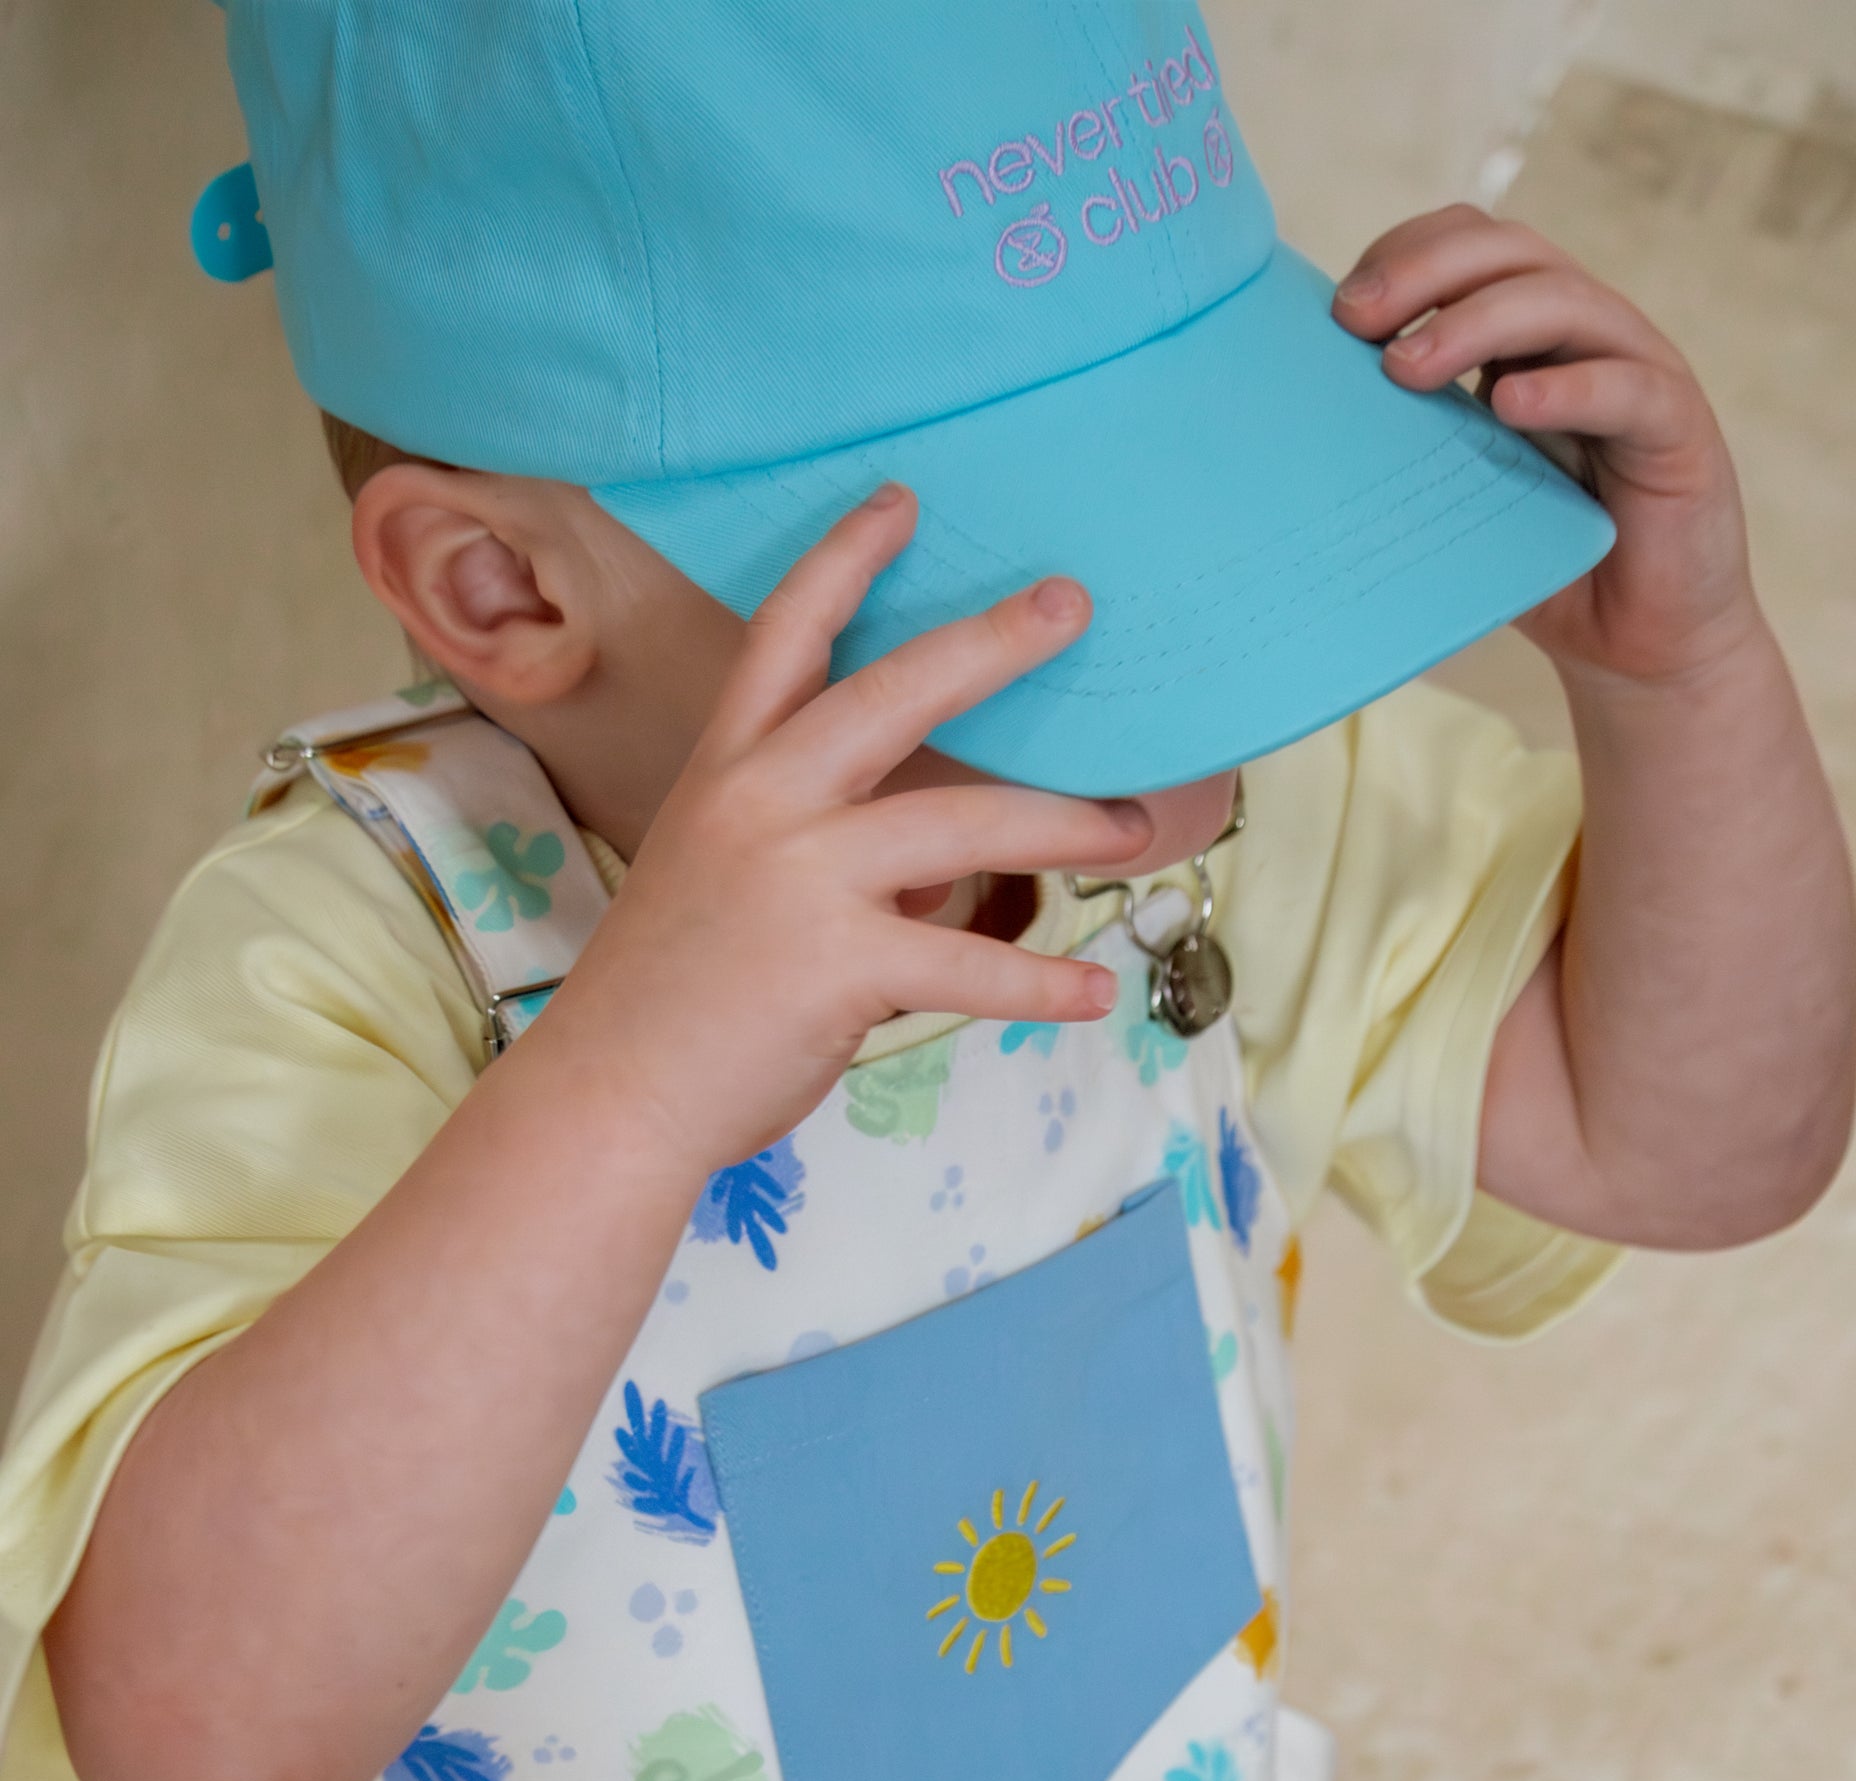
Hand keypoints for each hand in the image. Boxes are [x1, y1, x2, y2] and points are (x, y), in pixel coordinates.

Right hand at [551, 484, 1149, 1170]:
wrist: (612, 1093)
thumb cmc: (670, 995)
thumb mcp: (723, 882)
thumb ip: (825, 850)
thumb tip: (937, 870)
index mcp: (727, 769)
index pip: (787, 632)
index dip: (845, 558)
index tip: (904, 500)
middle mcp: (764, 803)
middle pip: (895, 692)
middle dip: (994, 643)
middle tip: (1072, 605)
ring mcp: (802, 881)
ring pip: (966, 826)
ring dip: (1064, 825)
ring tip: (1132, 828)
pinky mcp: (840, 968)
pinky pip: (970, 966)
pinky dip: (1041, 984)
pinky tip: (1094, 990)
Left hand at [1333, 206, 1758, 687]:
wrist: (1634, 646)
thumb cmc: (1538, 565)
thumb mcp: (1456, 493)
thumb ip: (1410, 443)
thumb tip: (1297, 426)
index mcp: (1532, 334)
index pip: (1473, 247)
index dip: (1407, 254)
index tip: (1337, 311)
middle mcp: (1588, 334)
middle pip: (1513, 253)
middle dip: (1426, 272)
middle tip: (1355, 320)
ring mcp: (1640, 372)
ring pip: (1566, 303)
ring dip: (1479, 322)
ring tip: (1407, 368)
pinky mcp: (1681, 430)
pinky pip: (1628, 390)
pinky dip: (1567, 389)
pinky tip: (1510, 405)